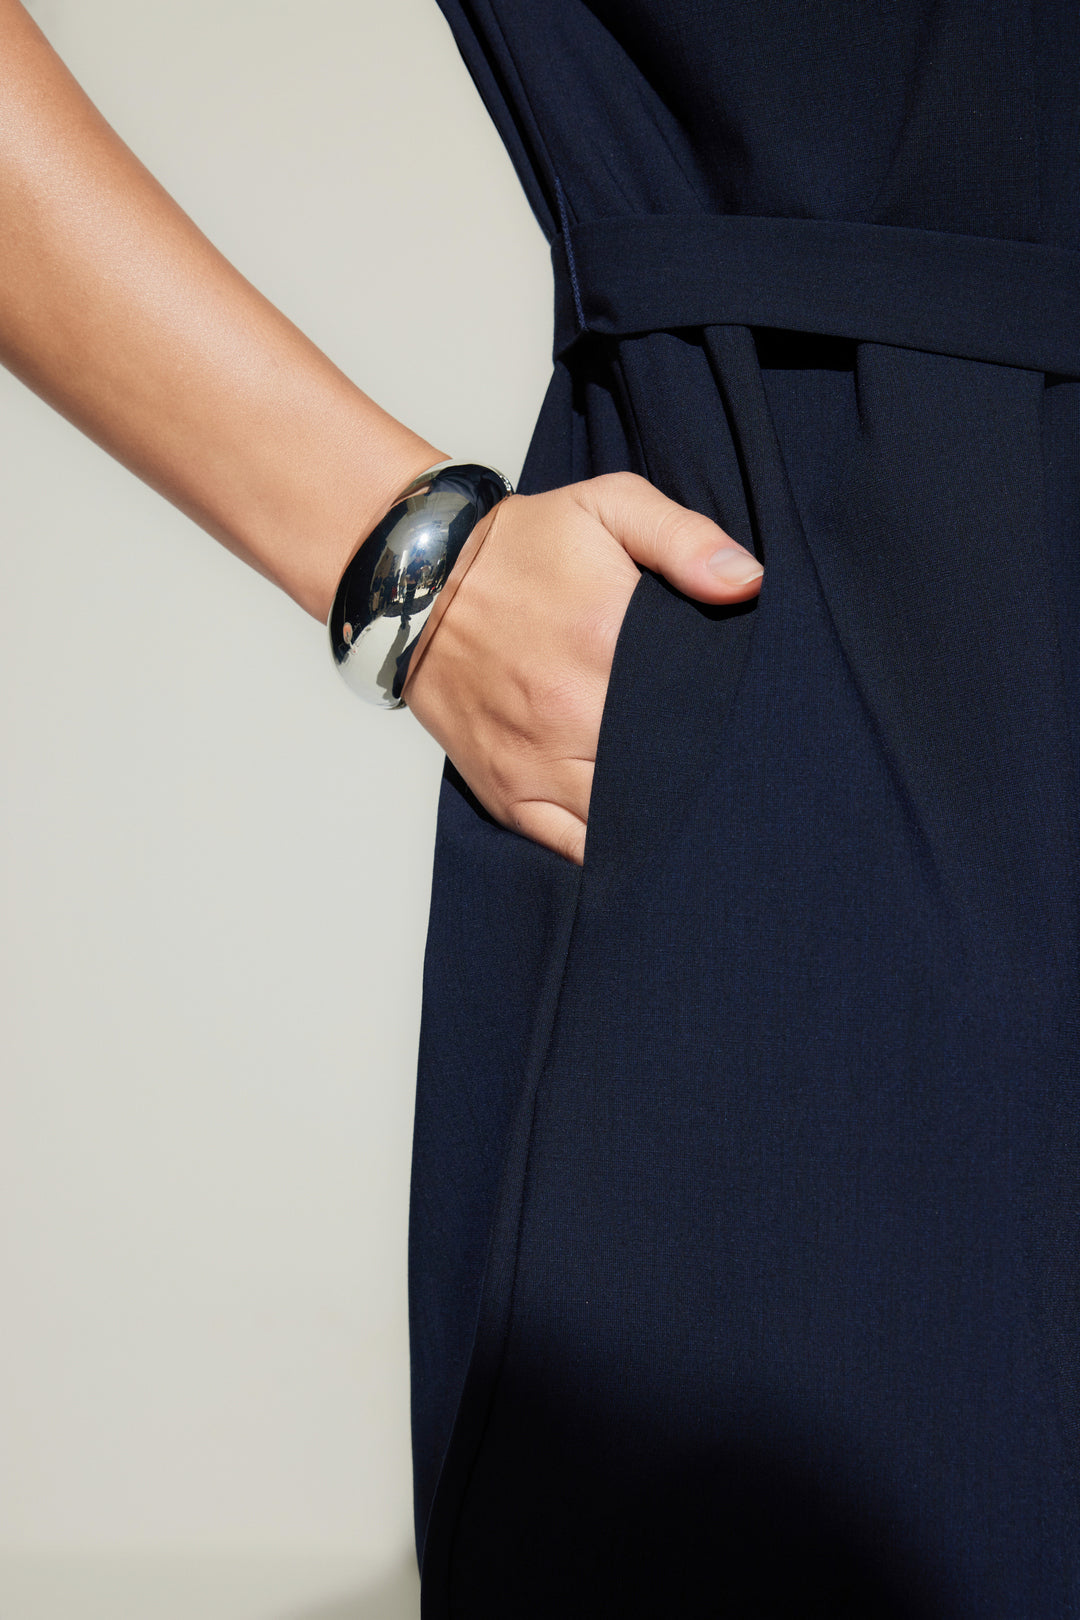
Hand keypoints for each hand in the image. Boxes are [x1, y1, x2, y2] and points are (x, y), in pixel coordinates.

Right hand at [402, 472, 762, 865]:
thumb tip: (749, 583)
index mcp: (607, 640)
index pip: (698, 706)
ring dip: (661, 821)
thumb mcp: (607, 507)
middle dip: (705, 778)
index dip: (733, 723)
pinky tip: (640, 843)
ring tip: (697, 815)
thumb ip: (684, 539)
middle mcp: (573, 711)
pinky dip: (608, 855)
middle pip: (667, 771)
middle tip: (740, 778)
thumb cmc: (518, 547)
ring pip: (624, 820)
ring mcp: (537, 761)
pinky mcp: (507, 792)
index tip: (758, 724)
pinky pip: (569, 850)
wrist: (415, 585)